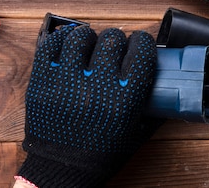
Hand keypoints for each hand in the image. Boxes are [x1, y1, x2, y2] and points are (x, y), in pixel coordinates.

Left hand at [17, 23, 158, 187]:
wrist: (63, 171)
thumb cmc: (101, 152)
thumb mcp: (137, 131)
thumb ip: (153, 104)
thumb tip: (166, 77)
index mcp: (125, 100)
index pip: (141, 51)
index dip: (142, 42)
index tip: (140, 43)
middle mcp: (97, 88)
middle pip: (112, 40)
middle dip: (117, 40)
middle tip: (115, 47)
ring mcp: (66, 83)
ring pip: (80, 37)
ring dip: (89, 37)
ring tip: (90, 44)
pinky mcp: (42, 82)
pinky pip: (50, 45)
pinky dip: (62, 38)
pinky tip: (69, 42)